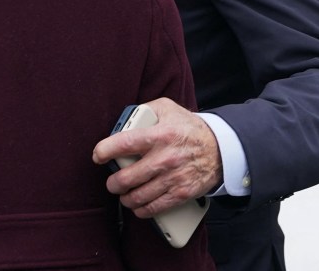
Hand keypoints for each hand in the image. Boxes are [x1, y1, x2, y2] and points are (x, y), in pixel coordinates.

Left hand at [92, 98, 222, 217]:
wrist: (221, 148)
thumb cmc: (189, 127)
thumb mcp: (168, 108)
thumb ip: (145, 110)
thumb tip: (125, 119)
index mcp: (159, 135)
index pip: (124, 143)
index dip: (105, 150)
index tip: (98, 155)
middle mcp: (164, 158)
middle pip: (127, 177)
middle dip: (113, 183)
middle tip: (111, 182)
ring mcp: (173, 178)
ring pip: (138, 196)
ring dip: (125, 198)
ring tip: (122, 194)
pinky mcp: (181, 193)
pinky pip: (155, 207)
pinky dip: (141, 210)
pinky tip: (137, 206)